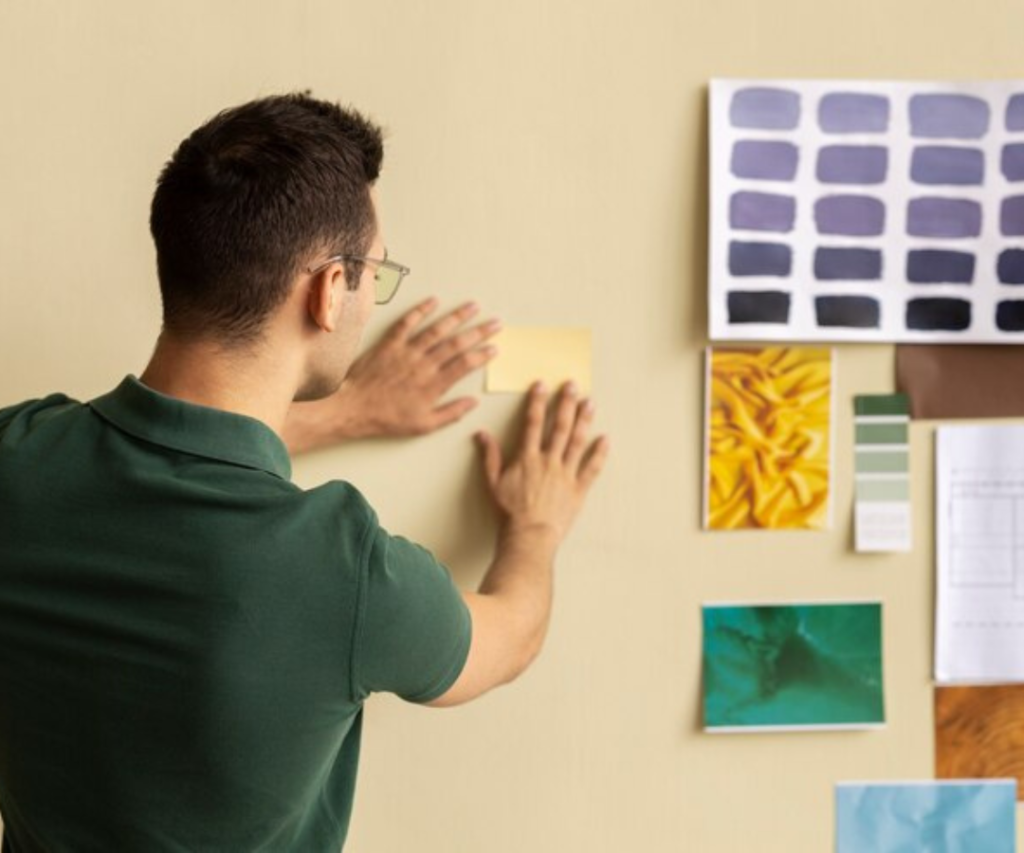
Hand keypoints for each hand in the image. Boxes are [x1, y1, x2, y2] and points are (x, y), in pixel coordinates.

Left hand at [284, 298, 499, 452]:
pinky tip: (434, 301)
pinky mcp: (390, 343)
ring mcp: (407, 351)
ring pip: (437, 329)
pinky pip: (407, 323)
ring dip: (457, 316)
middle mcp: (424, 364)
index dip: (482, 355)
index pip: (465, 365)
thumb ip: (451, 413)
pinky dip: (421, 310)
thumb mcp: (423, 425)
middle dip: (479, 331)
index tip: (495, 348)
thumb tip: (473, 402)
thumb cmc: (387, 419)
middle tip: (496, 323)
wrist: (353, 407)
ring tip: (473, 306)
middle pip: (457, 343)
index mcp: (434, 385)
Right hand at [475, 381, 608, 542]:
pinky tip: (605, 439)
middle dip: (566, 403)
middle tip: (572, 385)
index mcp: (528, 458)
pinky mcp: (578, 489)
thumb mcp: (492, 483)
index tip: (541, 385)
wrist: (529, 536)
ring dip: (584, 420)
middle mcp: (549, 461)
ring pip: (577, 442)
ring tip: (590, 403)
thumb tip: (482, 434)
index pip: (533, 423)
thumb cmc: (509, 513)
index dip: (537, 402)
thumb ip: (490, 456)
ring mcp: (566, 474)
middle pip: (560, 426)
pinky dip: (600, 453)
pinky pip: (592, 468)